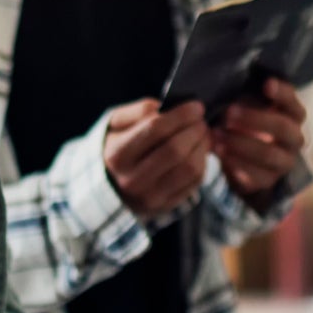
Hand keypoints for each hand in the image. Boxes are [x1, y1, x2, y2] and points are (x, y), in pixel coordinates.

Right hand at [104, 99, 209, 217]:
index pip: (155, 130)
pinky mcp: (165, 206)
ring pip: (189, 168)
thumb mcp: (116, 123)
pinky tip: (199, 151)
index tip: (196, 106)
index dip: (180, 115)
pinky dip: (202, 162)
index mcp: (117, 155)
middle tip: (202, 119)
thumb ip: (139, 111)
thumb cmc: (117, 145)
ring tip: (203, 133)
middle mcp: (132, 180)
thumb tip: (168, 108)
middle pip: (175, 150)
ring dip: (203, 146)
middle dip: (195, 130)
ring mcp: (149, 197)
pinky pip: (194, 182)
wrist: (108, 184)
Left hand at [212, 78, 306, 201]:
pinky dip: (236, 164)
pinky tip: (220, 154)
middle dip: (254, 119)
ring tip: (216, 135)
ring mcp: (284, 162)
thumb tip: (232, 81)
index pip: (293, 102)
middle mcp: (294, 138)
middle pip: (283, 127)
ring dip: (240, 143)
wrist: (247, 163)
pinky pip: (256, 175)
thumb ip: (248, 97)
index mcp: (293, 116)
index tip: (266, 84)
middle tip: (228, 113)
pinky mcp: (269, 180)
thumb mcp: (250, 107)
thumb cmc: (248, 125)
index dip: (282, 93)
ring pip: (268, 153)